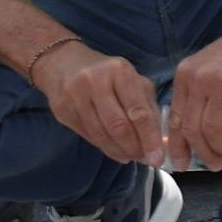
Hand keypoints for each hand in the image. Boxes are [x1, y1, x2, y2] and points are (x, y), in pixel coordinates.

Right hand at [25, 44, 167, 167]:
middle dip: (134, 148)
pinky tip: (112, 147)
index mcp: (119, 70)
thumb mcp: (132, 80)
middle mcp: (95, 80)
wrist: (62, 62)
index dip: (149, 138)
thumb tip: (159, 141)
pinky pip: (87, 135)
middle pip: (118, 126)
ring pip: (101, 134)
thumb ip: (148, 106)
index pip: (139, 111)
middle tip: (144, 159)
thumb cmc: (106, 73)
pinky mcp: (61, 109)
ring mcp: (74, 95)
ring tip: (129, 156)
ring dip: (119, 151)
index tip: (158, 158)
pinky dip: (103, 146)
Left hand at [158, 24, 221, 171]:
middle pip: (192, 128)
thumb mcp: (209, 68)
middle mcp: (199, 79)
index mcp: (185, 75)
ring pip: (213, 130)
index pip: (174, 118)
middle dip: (202, 153)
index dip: (176, 146)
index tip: (180, 164)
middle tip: (214, 165)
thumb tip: (200, 133)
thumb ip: (200, 93)